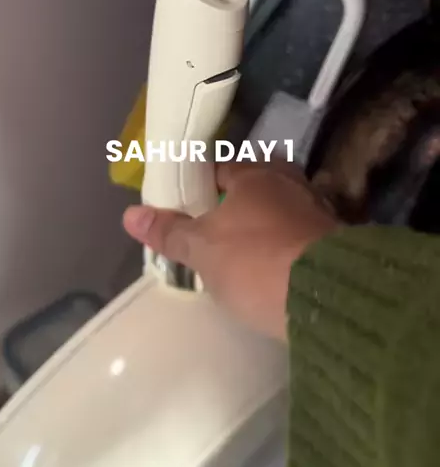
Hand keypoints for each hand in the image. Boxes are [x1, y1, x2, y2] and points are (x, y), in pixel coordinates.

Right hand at [123, 161, 339, 340]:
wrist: (329, 298)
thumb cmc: (256, 263)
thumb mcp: (203, 251)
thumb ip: (170, 232)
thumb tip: (131, 214)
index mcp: (256, 174)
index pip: (219, 168)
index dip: (197, 186)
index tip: (184, 208)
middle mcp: (290, 182)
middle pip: (253, 187)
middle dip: (234, 205)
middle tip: (211, 231)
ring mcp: (317, 210)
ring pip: (279, 210)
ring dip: (262, 225)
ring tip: (239, 252)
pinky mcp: (335, 240)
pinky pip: (298, 234)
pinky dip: (284, 244)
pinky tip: (273, 265)